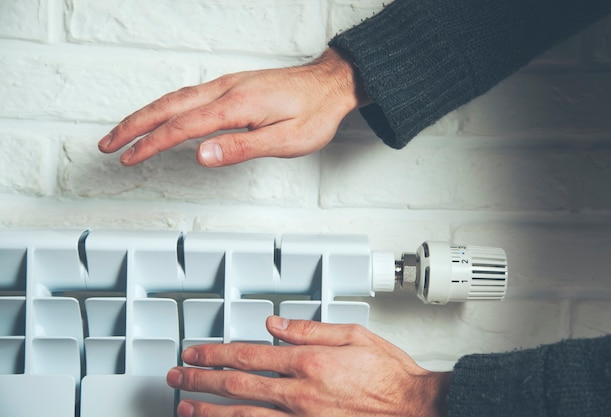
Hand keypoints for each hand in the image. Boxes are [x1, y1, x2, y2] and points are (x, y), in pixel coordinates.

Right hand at [98, 48, 368, 166]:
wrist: (331, 84)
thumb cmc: (314, 113)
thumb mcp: (285, 140)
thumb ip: (242, 148)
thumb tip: (202, 156)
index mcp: (237, 105)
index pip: (182, 127)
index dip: (151, 144)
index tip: (129, 159)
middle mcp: (227, 90)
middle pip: (168, 106)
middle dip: (133, 125)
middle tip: (108, 144)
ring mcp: (228, 85)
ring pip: (175, 98)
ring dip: (145, 114)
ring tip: (124, 132)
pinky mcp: (233, 86)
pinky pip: (189, 94)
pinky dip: (166, 107)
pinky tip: (162, 116)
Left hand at [166, 316, 450, 416]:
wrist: (417, 411)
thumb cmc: (390, 377)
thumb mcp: (355, 335)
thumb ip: (311, 328)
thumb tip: (275, 323)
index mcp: (310, 362)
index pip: (250, 356)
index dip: (216, 354)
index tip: (196, 353)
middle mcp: (300, 394)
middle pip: (238, 387)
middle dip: (201, 381)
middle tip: (178, 377)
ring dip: (209, 411)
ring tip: (184, 407)